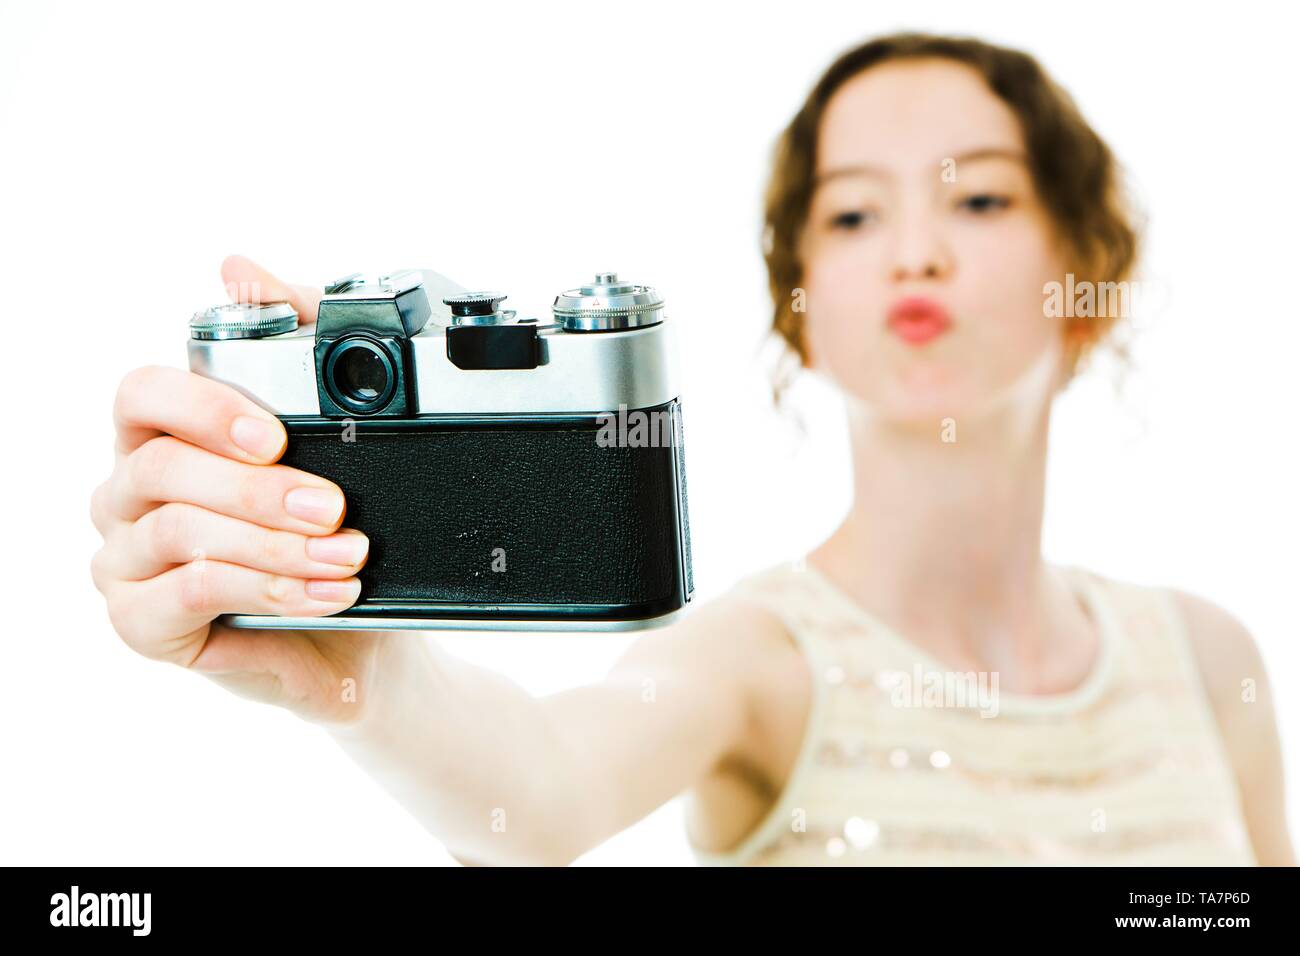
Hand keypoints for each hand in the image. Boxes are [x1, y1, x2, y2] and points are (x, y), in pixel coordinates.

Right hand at [90, 255, 398, 725]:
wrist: (357, 633)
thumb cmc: (330, 533)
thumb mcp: (331, 440)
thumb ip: (289, 345)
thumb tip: (236, 267)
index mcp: (161, 438)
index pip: (141, 394)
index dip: (203, 407)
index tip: (276, 434)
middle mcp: (128, 495)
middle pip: (162, 470)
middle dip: (261, 489)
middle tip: (336, 508)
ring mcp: (125, 561)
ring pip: (180, 533)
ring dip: (275, 544)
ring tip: (348, 557)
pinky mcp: (141, 624)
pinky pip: (190, 594)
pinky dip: (268, 588)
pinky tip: (325, 594)